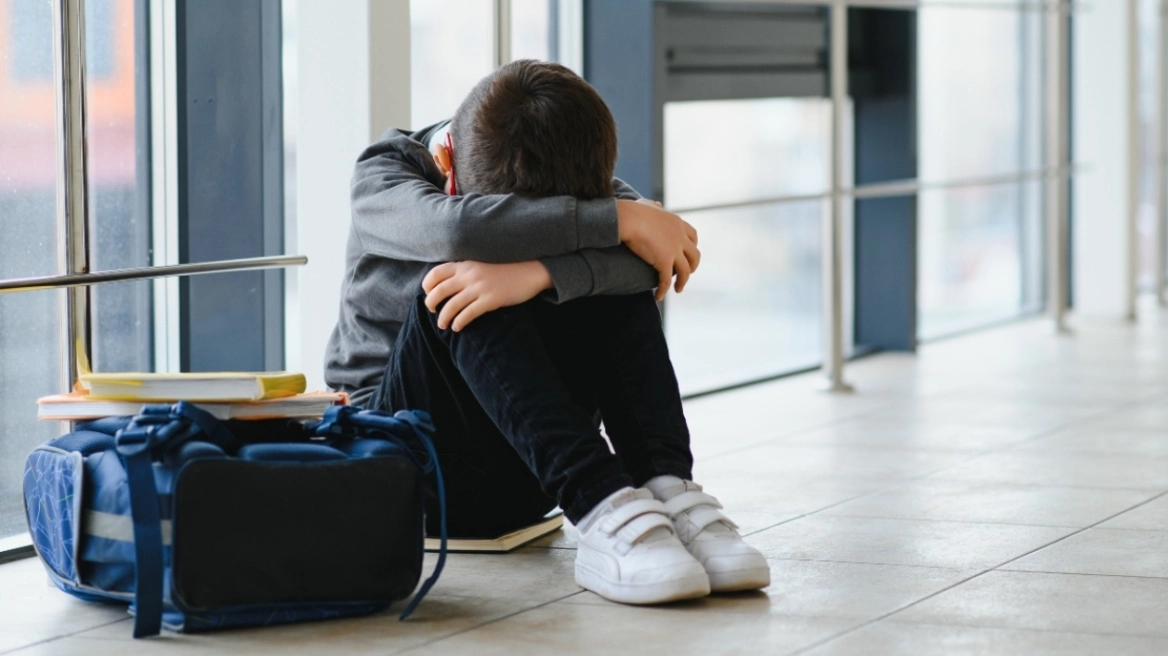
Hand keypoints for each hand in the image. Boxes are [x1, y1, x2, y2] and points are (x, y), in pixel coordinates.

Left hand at [422, 261, 552, 330]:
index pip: (435, 274)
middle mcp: (468, 275)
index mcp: (464, 265)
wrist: (529, 271)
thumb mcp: (481, 264)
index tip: (429, 295)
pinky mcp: (490, 300)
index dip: (427, 287)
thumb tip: (447, 284)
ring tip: (442, 325)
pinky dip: (459, 322)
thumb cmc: (505, 269)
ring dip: (443, 318)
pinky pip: (468, 314)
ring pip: (451, 306)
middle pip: (438, 291)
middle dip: (431, 304)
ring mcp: (479, 288)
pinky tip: (457, 327)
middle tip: (433, 311)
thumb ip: (464, 271)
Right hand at [616, 199, 700, 300]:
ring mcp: (674, 250)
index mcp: (677, 223)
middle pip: (694, 255)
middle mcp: (680, 237)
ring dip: (683, 282)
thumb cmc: (633, 211)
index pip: (693, 236)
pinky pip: (667, 280)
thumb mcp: (648, 204)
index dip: (692, 247)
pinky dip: (664, 290)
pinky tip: (659, 297)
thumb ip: (655, 206)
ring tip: (678, 289)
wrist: (628, 219)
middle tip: (685, 274)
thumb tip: (658, 205)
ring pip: (686, 271)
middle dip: (692, 266)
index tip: (687, 254)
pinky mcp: (664, 262)